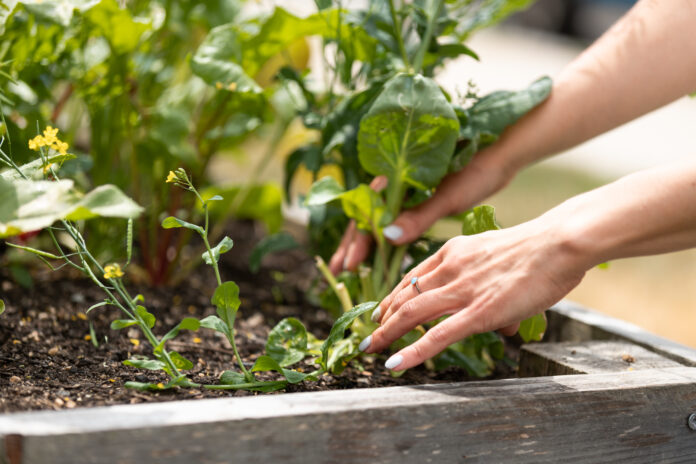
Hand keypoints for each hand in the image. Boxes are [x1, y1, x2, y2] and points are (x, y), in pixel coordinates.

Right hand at [328, 152, 514, 274]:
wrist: (500, 155)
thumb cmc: (476, 170)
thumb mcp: (448, 196)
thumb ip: (418, 216)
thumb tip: (388, 237)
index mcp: (396, 177)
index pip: (368, 212)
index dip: (358, 240)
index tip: (350, 264)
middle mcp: (395, 183)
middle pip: (366, 216)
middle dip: (353, 244)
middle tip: (340, 271)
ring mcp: (404, 192)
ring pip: (377, 220)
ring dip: (364, 244)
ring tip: (350, 268)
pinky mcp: (417, 199)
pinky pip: (392, 221)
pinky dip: (384, 240)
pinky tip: (380, 255)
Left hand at [359, 220, 587, 369]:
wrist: (558, 242)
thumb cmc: (539, 250)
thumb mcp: (498, 257)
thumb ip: (488, 285)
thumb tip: (498, 325)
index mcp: (453, 251)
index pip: (412, 276)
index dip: (392, 296)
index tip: (382, 311)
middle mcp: (449, 268)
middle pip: (403, 295)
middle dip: (381, 318)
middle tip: (369, 334)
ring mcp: (462, 291)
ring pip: (410, 313)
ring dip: (386, 334)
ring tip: (369, 349)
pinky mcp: (478, 312)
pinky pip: (437, 336)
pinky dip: (412, 352)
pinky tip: (396, 364)